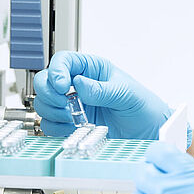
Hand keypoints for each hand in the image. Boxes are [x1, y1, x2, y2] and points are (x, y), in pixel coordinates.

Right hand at [33, 52, 171, 138]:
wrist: (149, 132)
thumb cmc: (143, 107)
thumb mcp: (126, 94)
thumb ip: (102, 89)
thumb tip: (79, 84)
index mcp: (91, 69)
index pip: (62, 61)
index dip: (57, 71)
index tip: (63, 86)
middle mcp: (78, 85)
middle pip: (45, 81)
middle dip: (49, 93)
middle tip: (63, 104)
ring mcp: (72, 105)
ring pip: (44, 103)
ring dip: (52, 111)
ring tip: (72, 118)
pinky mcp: (71, 124)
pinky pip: (50, 124)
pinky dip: (56, 127)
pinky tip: (72, 128)